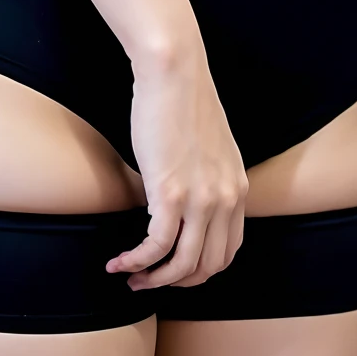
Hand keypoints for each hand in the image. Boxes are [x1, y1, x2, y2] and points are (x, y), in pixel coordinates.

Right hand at [105, 33, 246, 291]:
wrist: (175, 73)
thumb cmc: (184, 104)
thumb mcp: (211, 150)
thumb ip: (208, 180)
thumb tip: (185, 206)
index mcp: (238, 188)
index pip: (228, 251)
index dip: (199, 270)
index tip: (172, 269)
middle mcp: (225, 199)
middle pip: (207, 266)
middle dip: (175, 282)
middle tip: (148, 280)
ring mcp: (201, 199)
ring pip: (182, 265)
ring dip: (153, 280)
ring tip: (130, 277)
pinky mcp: (171, 193)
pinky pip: (156, 246)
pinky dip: (136, 262)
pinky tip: (118, 262)